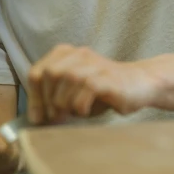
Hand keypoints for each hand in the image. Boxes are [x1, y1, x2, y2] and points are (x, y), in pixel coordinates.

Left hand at [28, 44, 158, 123]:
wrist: (140, 84)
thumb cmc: (103, 92)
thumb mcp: (74, 92)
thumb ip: (55, 98)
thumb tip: (36, 119)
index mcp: (65, 54)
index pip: (37, 73)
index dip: (34, 98)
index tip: (36, 118)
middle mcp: (78, 55)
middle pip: (49, 75)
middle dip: (47, 101)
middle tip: (54, 119)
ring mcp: (93, 63)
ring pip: (66, 80)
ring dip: (64, 103)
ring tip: (71, 115)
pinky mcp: (107, 76)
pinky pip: (86, 89)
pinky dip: (81, 105)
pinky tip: (85, 112)